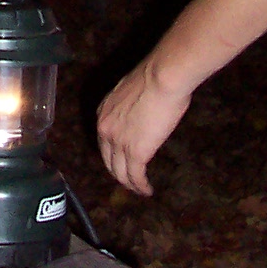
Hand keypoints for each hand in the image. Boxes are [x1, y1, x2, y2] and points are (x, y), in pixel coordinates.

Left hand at [96, 60, 191, 197]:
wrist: (162, 78)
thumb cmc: (155, 77)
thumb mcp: (133, 92)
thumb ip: (131, 107)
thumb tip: (142, 112)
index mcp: (104, 112)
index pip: (104, 141)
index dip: (113, 154)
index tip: (123, 160)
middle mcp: (105, 129)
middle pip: (109, 160)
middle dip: (119, 173)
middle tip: (130, 180)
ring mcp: (119, 142)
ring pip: (120, 172)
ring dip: (130, 184)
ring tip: (140, 189)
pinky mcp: (135, 152)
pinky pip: (136, 176)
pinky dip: (141, 186)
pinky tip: (147, 190)